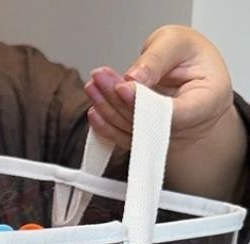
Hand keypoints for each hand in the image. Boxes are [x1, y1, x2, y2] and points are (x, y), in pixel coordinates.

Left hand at [84, 24, 233, 152]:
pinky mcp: (145, 142)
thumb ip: (157, 59)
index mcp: (206, 102)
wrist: (193, 76)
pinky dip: (106, 124)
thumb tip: (133, 77)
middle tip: (100, 78)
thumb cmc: (191, 58)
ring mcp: (163, 139)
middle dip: (118, 100)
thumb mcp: (180, 44)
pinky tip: (95, 107)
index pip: (175, 112)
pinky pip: (122, 138)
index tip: (123, 87)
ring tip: (93, 86)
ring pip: (130, 131)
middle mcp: (186, 127)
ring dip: (107, 109)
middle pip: (146, 122)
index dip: (145, 103)